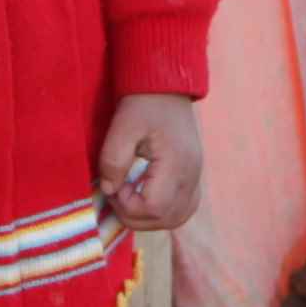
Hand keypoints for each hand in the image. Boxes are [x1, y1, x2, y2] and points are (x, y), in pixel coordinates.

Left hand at [97, 93, 204, 234]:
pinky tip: (146, 198)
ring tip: (130, 198)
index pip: (154, 207)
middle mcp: (192, 175)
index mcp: (176, 163)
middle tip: (117, 194)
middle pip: (167, 219)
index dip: (128, 206)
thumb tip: (109, 189)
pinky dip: (164, 212)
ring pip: (177, 218)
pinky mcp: (193, 176)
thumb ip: (113, 159)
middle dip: (136, 216)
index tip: (114, 186)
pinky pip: (184, 208)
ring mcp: (196, 177)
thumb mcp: (122, 126)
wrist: (167, 87)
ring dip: (150, 218)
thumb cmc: (144, 103)